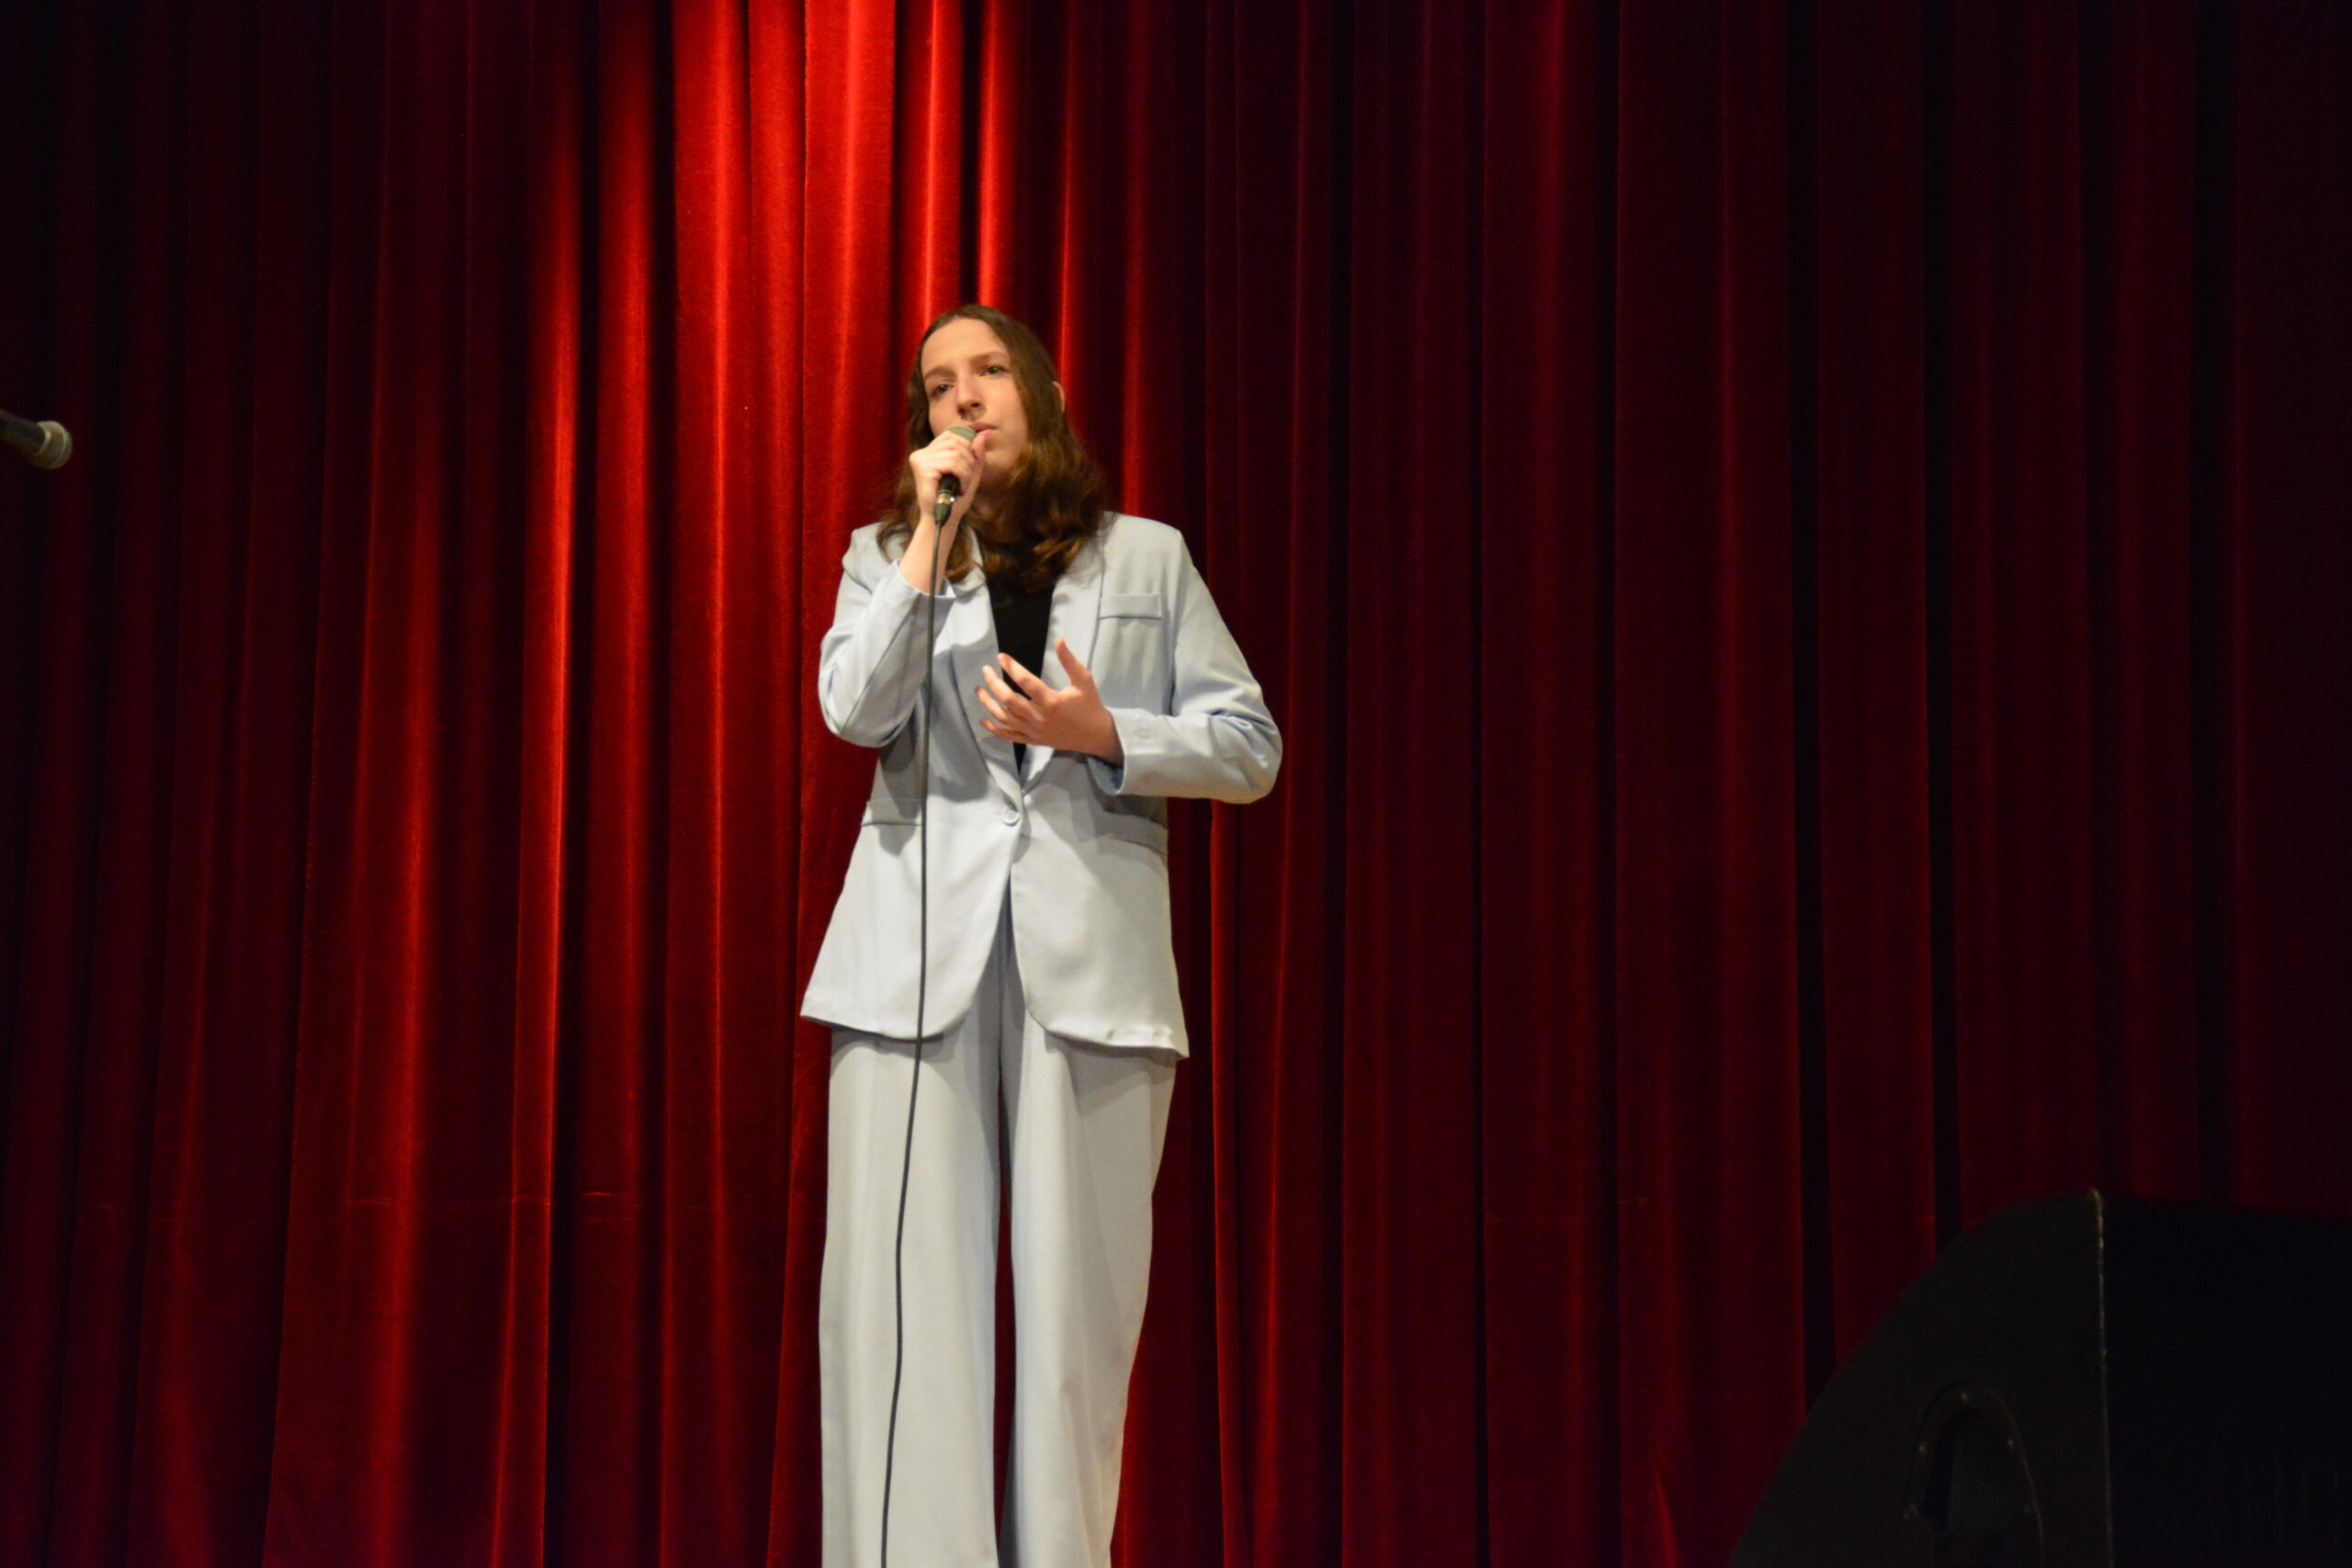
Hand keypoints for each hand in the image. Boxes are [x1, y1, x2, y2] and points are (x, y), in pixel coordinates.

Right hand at [899, 428, 990, 588]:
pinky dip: (962, 477)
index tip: (968, 468)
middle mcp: (921, 453)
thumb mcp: (970, 473)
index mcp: (928, 452)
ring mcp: (920, 460)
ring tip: (962, 487)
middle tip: (965, 480)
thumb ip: (977, 454)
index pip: (952, 435)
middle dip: (969, 461)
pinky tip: (959, 489)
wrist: (944, 520)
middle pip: (956, 442)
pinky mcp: (923, 469)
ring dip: (966, 472)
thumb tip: (985, 432)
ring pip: (955, 453)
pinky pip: (952, 464)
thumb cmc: (955, 499)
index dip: (967, 448)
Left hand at [977, 639, 1123, 761]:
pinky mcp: (1033, 740)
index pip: (1025, 681)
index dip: (1011, 667)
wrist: (1096, 736)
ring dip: (988, 704)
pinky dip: (995, 730)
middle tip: (985, 670)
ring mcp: (1034, 730)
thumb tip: (1059, 640)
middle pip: (1009, 699)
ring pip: (1004, 718)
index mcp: (1051, 701)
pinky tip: (983, 720)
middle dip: (993, 683)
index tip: (1001, 657)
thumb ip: (1070, 661)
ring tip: (979, 691)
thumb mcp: (1084, 681)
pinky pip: (1010, 736)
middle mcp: (1039, 716)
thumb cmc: (1090, 706)